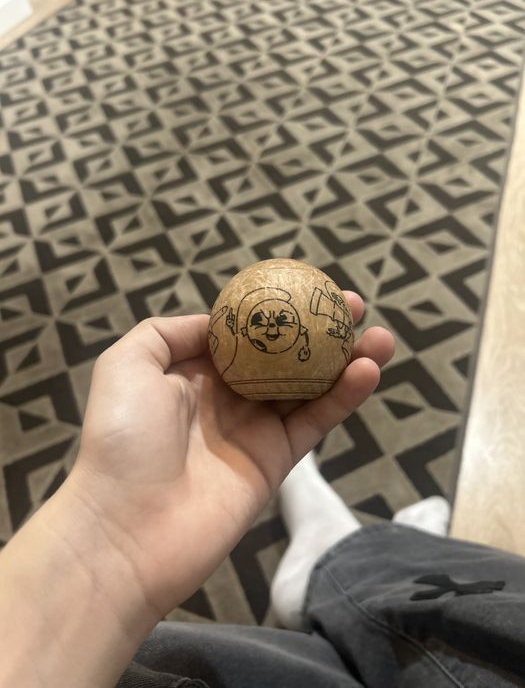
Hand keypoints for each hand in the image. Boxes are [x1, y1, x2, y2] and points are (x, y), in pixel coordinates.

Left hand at [71, 291, 393, 617]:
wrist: (127, 527)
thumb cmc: (122, 439)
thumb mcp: (127, 363)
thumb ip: (169, 332)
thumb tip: (214, 321)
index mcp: (194, 372)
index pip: (248, 332)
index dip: (279, 308)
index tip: (309, 287)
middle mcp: (228, 397)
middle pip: (286, 355)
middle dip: (322, 330)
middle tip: (356, 307)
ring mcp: (254, 429)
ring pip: (310, 387)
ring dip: (347, 361)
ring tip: (380, 338)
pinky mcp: (275, 461)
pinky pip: (315, 421)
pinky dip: (344, 397)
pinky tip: (367, 371)